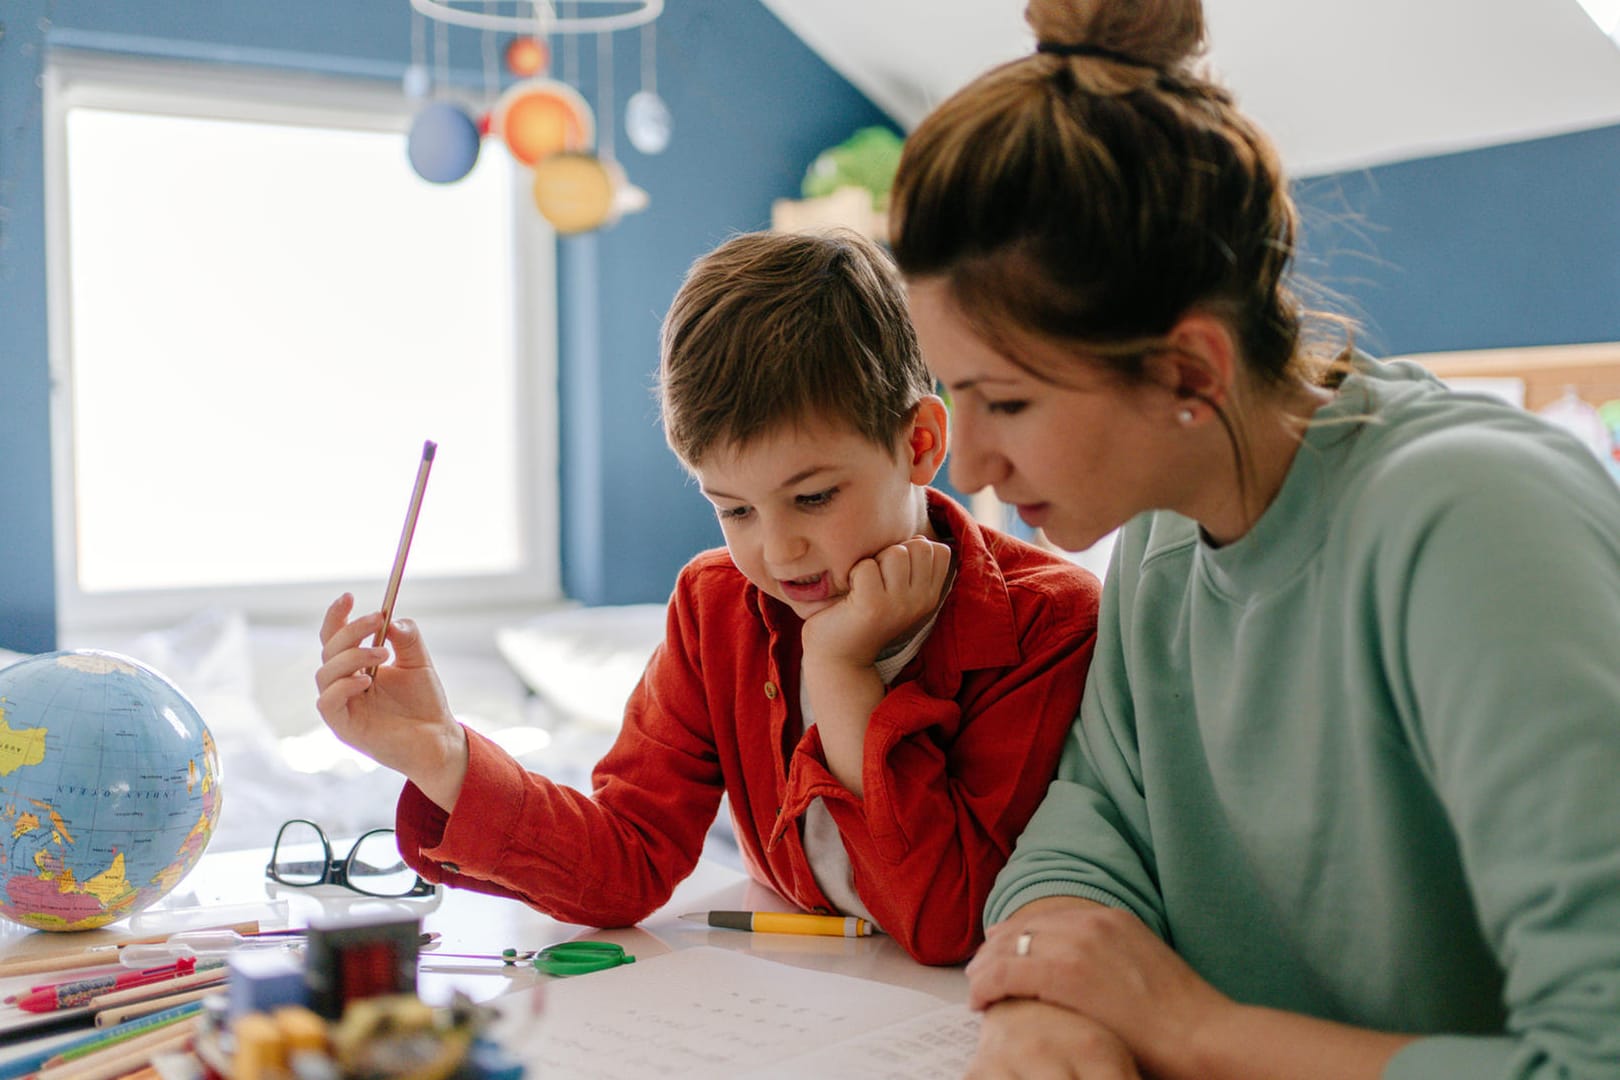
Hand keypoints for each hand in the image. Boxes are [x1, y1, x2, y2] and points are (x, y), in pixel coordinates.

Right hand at [315, 593, 467, 810]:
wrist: (438, 739)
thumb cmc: (425, 703)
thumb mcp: (419, 662)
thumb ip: (407, 638)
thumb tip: (392, 619)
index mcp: (356, 667)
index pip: (335, 637)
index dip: (336, 616)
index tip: (349, 596)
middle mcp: (344, 684)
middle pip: (329, 650)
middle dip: (350, 630)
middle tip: (377, 620)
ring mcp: (342, 705)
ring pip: (325, 673)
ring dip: (352, 656)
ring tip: (383, 653)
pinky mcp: (343, 727)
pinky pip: (328, 702)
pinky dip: (343, 686)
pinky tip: (367, 680)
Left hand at [801, 535, 952, 667]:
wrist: (839, 657)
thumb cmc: (863, 615)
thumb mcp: (897, 590)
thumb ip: (912, 565)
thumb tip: (918, 538)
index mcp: (929, 596)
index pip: (939, 551)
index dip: (913, 550)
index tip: (894, 571)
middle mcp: (921, 601)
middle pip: (920, 546)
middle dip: (894, 552)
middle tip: (876, 578)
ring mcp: (899, 604)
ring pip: (896, 552)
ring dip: (874, 562)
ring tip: (863, 585)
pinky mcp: (874, 605)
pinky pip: (867, 566)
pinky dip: (853, 573)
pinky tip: (850, 593)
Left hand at [968, 901, 1230, 1077]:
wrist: (1204, 1035)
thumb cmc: (1182, 1018)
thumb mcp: (1143, 969)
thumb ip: (1110, 962)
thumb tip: (1088, 977)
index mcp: (1112, 917)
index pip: (1048, 919)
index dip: (1018, 935)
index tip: (1001, 951)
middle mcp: (1092, 921)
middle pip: (1023, 928)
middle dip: (996, 949)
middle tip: (978, 970)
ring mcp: (1077, 943)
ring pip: (1009, 947)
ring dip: (986, 968)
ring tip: (974, 988)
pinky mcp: (1065, 973)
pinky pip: (1007, 973)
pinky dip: (987, 985)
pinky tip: (979, 1002)